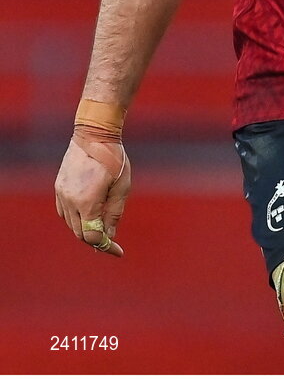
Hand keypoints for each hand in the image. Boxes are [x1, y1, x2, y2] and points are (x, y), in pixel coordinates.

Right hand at [55, 138, 130, 255]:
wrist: (94, 134)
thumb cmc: (114, 158)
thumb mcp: (122, 186)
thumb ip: (114, 213)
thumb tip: (109, 235)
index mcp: (87, 201)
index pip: (93, 236)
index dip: (106, 247)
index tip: (119, 252)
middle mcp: (70, 200)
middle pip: (80, 232)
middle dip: (96, 239)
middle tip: (112, 241)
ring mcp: (62, 194)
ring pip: (71, 223)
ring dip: (85, 228)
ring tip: (102, 225)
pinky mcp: (59, 187)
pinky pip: (65, 212)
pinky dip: (76, 218)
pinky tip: (88, 213)